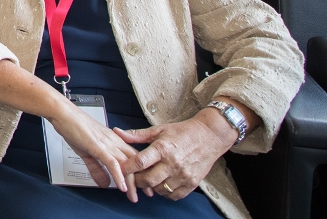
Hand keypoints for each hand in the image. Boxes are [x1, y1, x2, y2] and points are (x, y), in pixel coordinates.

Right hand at [48, 103, 139, 198]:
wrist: (64, 113)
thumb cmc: (74, 127)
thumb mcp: (86, 152)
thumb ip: (96, 168)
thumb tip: (105, 184)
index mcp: (114, 141)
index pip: (133, 158)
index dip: (141, 172)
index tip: (145, 185)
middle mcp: (115, 142)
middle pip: (134, 163)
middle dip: (142, 180)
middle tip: (148, 194)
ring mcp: (108, 144)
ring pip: (125, 165)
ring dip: (131, 182)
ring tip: (134, 196)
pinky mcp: (98, 146)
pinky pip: (112, 163)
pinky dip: (118, 176)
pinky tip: (121, 186)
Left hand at [117, 110, 238, 198]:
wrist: (209, 136)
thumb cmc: (183, 132)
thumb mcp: (158, 130)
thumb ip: (137, 135)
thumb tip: (117, 132)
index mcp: (162, 148)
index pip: (140, 162)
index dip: (127, 168)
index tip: (120, 168)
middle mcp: (173, 163)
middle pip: (148, 180)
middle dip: (137, 180)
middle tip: (134, 176)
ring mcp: (183, 175)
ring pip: (160, 189)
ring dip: (150, 187)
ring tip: (148, 179)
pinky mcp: (192, 183)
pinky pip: (173, 195)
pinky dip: (165, 192)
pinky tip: (162, 183)